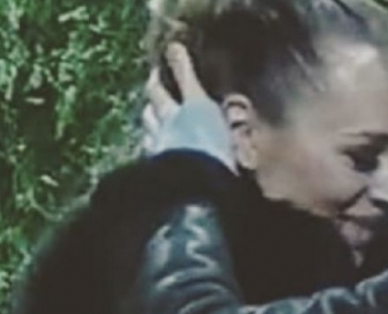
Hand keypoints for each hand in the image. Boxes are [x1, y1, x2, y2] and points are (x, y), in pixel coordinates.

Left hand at [142, 43, 236, 172]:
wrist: (196, 191)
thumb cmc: (223, 161)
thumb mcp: (238, 137)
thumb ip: (234, 121)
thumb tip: (234, 104)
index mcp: (196, 108)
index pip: (185, 77)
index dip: (179, 62)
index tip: (174, 48)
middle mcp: (173, 119)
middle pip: (157, 94)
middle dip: (156, 83)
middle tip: (154, 76)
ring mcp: (159, 140)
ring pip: (149, 118)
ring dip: (150, 111)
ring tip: (150, 108)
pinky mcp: (153, 162)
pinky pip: (148, 144)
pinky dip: (150, 140)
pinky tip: (151, 143)